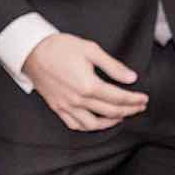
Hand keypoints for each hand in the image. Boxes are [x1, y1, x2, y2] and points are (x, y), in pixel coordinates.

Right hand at [22, 34, 148, 131]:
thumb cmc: (59, 47)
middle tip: (139, 106)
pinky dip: (88, 127)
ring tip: (120, 116)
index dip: (134, 100)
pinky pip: (75, 125)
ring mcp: (66, 106)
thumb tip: (131, 78)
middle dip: (129, 110)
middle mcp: (78, 99)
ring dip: (111, 122)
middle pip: (111, 111)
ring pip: (93, 124)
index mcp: (89, 85)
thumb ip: (113, 66)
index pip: (119, 98)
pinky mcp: (57, 107)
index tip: (144, 99)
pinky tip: (96, 121)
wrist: (31, 50)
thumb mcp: (90, 49)